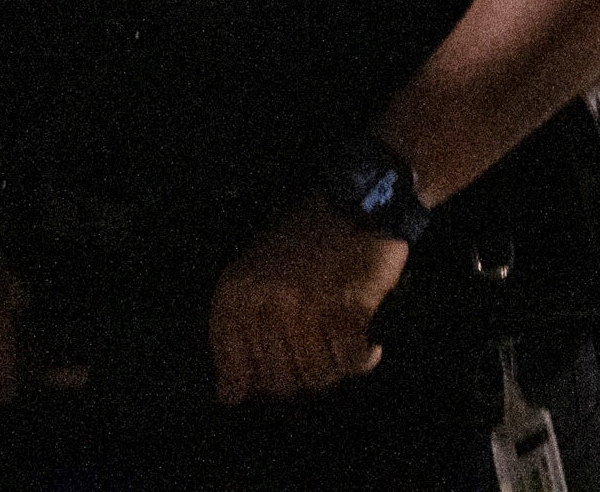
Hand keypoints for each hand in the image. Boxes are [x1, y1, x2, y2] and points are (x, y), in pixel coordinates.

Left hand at [209, 200, 408, 403]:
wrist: (356, 203)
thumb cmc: (303, 244)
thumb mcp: (255, 278)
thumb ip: (238, 334)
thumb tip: (230, 396)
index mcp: (236, 298)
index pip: (236, 373)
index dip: (258, 384)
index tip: (280, 373)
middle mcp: (266, 305)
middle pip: (278, 381)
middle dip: (300, 378)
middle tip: (318, 356)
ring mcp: (306, 308)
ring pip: (315, 375)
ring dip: (333, 370)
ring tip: (342, 348)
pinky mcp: (346, 309)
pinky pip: (350, 360)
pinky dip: (362, 360)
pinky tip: (368, 348)